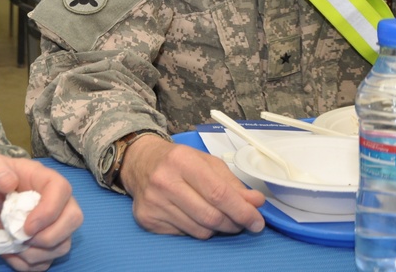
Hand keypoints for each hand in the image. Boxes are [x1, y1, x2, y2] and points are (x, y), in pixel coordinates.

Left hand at [0, 153, 81, 270]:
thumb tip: (9, 182)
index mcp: (41, 178)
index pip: (62, 190)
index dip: (49, 211)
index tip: (26, 226)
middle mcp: (54, 201)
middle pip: (73, 219)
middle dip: (48, 237)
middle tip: (21, 237)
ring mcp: (52, 224)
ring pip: (62, 245)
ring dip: (35, 253)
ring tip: (11, 244)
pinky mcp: (43, 244)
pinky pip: (46, 262)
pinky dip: (28, 264)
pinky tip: (11, 252)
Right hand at [119, 136, 264, 238]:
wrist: (139, 161)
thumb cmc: (178, 161)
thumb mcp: (207, 163)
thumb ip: (233, 184)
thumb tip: (255, 203)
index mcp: (182, 160)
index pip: (218, 193)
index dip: (242, 211)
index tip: (256, 221)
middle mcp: (164, 181)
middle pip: (210, 216)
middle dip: (233, 224)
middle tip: (241, 223)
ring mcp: (154, 202)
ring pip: (200, 231)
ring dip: (216, 229)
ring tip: (216, 217)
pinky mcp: (147, 218)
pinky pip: (184, 235)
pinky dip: (196, 229)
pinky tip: (192, 216)